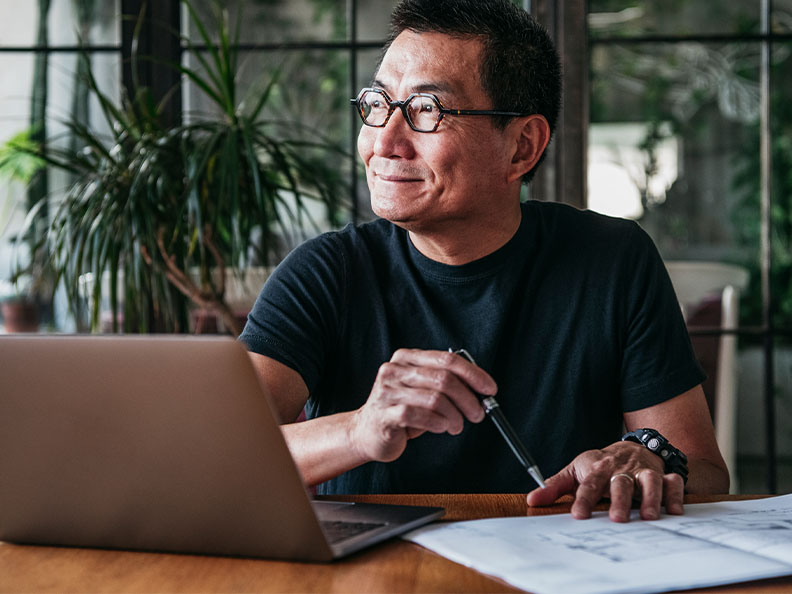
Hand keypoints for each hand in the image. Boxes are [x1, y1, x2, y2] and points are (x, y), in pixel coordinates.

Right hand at [349, 348, 493, 462]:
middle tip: (477, 414)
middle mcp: (394, 370)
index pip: (447, 359)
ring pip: (435, 399)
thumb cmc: (401, 410)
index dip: (473, 374)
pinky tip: (442, 427)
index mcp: (406, 358)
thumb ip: (446, 383)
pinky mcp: (384, 414)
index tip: (489, 389)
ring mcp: (387, 392)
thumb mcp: (423, 390)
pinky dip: (438, 423)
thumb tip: (481, 389)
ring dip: (454, 416)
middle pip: (444, 379)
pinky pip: (420, 416)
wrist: (367, 432)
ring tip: (457, 425)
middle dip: (468, 399)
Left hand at [526, 441, 684, 521]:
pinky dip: (675, 495)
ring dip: (650, 497)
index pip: (588, 484)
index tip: (578, 516)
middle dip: (619, 500)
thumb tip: (533, 500)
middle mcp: (621, 470)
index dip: (583, 499)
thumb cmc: (599, 464)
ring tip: (648, 517)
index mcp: (597, 468)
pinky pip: (672, 482)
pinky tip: (675, 511)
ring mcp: (643, 472)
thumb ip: (555, 487)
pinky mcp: (662, 475)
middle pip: (620, 483)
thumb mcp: (575, 471)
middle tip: (617, 519)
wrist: (630, 446)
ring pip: (649, 481)